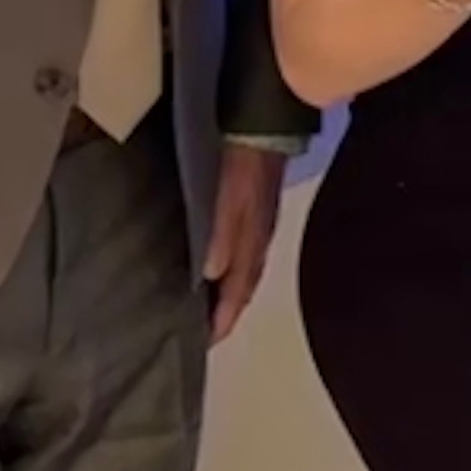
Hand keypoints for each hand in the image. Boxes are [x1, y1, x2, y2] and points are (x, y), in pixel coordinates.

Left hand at [199, 143, 284, 340]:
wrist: (265, 126)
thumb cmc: (243, 164)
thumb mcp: (229, 199)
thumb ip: (221, 235)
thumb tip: (209, 275)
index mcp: (253, 244)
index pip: (238, 294)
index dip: (223, 320)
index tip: (205, 344)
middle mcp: (258, 241)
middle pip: (243, 288)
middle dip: (227, 313)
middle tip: (205, 332)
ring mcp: (259, 226)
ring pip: (244, 272)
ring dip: (229, 293)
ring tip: (208, 306)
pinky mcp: (255, 211)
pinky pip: (244, 254)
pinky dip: (231, 270)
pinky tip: (218, 267)